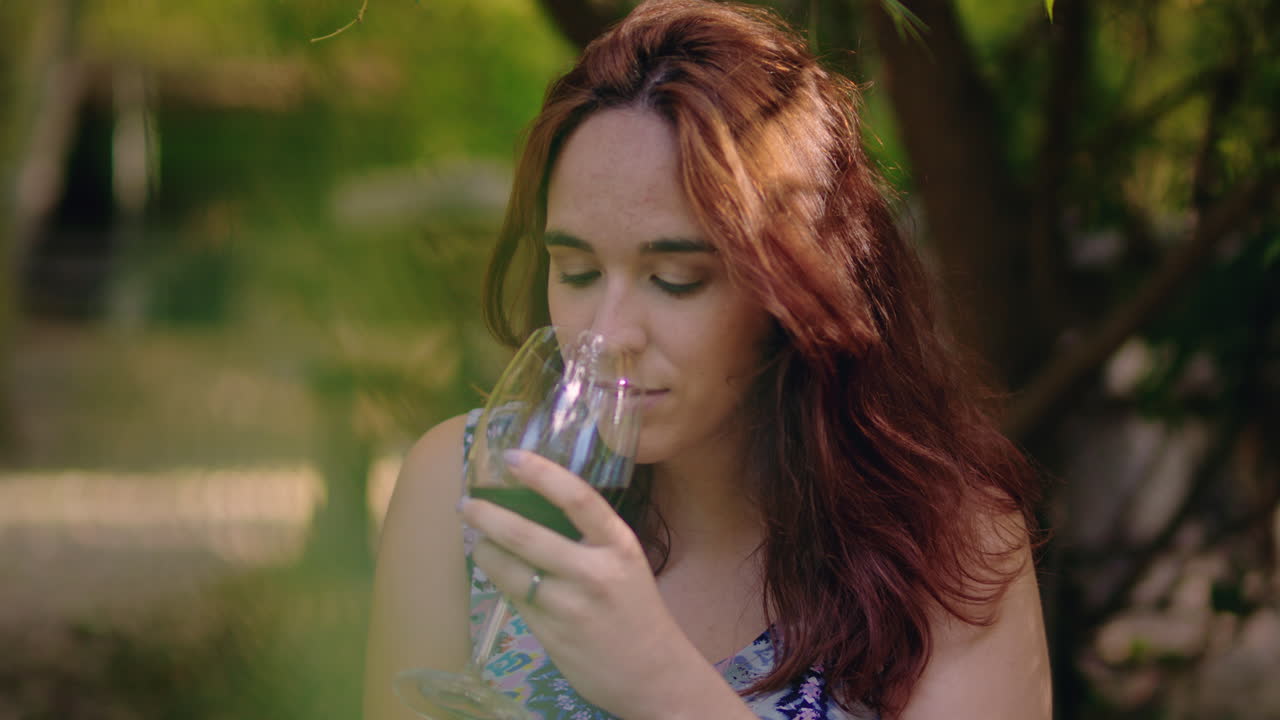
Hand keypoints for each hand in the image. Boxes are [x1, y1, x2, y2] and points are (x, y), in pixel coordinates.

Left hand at [459, 449, 696, 717]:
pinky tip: (496, 572)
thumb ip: (588, 539)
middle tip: (466, 504)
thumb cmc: (637, 610)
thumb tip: (533, 508)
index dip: (542, 473)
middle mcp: (595, 572)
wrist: (654, 673)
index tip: (512, 457)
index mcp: (619, 544)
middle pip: (528, 535)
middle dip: (488, 517)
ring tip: (476, 540)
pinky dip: (501, 581)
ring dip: (485, 551)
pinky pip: (516, 599)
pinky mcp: (552, 634)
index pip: (578, 498)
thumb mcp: (625, 562)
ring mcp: (571, 606)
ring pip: (511, 570)